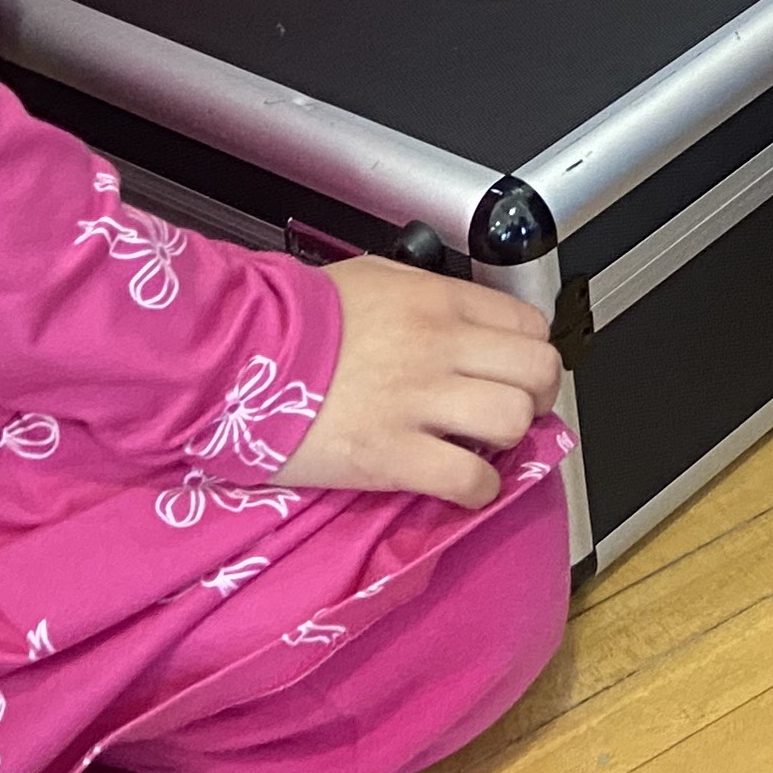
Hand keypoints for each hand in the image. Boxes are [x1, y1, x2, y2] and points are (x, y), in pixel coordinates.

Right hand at [277, 257, 564, 507]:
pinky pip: (469, 479)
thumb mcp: (372, 281)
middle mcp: (439, 346)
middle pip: (537, 371)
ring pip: (514, 420)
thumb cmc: (293, 318)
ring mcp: (418, 401)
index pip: (528, 325)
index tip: (515, 373)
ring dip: (509, 442)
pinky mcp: (391, 455)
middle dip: (536, 397)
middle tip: (515, 411)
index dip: (529, 354)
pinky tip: (462, 485)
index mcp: (437, 301)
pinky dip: (477, 490)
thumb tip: (456, 324)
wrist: (235, 354)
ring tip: (483, 447)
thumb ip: (425, 300)